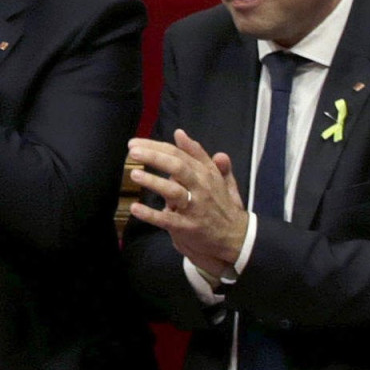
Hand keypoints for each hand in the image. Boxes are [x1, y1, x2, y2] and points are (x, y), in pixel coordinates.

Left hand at [122, 131, 253, 276]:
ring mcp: (194, 208)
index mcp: (205, 173)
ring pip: (174, 192)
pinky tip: (136, 208)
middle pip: (178, 167)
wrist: (237, 237)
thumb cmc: (223, 204)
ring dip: (154, 182)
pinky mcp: (188, 227)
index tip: (135, 143)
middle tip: (133, 152)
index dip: (156, 147)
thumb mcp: (217, 176)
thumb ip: (199, 154)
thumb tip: (180, 133)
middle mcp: (201, 187)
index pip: (179, 154)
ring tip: (134, 174)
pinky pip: (168, 220)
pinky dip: (151, 215)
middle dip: (155, 157)